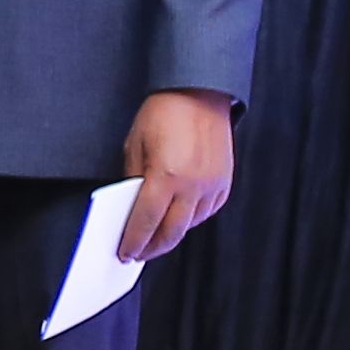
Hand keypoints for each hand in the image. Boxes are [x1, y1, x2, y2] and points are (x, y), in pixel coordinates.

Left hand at [119, 89, 237, 265]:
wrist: (199, 94)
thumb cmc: (162, 114)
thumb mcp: (134, 146)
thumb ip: (133, 180)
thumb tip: (131, 208)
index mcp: (166, 177)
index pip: (145, 221)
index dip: (133, 241)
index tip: (124, 253)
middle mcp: (193, 185)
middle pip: (172, 231)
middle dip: (153, 248)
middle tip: (138, 254)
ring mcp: (213, 185)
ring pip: (191, 224)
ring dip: (172, 235)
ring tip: (154, 240)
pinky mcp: (225, 182)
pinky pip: (207, 211)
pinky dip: (191, 220)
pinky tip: (178, 220)